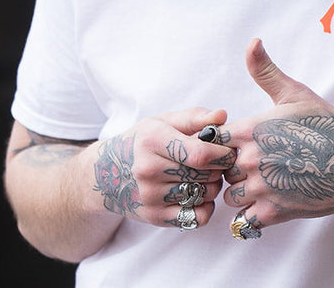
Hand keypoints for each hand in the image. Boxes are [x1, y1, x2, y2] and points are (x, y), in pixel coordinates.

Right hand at [92, 107, 235, 228]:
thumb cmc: (143, 142)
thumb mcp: (164, 122)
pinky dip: (205, 208)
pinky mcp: (153, 217)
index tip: (228, 151)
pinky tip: (199, 195)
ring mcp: (150, 196)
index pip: (200, 154)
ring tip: (205, 176)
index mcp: (153, 140)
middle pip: (204, 175)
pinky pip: (195, 218)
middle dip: (220, 169)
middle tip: (217, 163)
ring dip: (213, 187)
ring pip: (203, 195)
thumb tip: (222, 115)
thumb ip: (195, 117)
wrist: (105, 174)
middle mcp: (148, 169)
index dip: (222, 154)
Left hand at [222, 39, 333, 231]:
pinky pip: (242, 221)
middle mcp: (250, 160)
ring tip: (260, 181)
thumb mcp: (295, 93)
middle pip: (218, 168)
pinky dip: (249, 215)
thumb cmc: (325, 125)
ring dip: (239, 191)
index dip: (220, 141)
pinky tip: (265, 202)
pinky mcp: (272, 213)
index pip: (211, 138)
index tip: (234, 141)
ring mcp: (260, 188)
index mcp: (251, 130)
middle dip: (230, 166)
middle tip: (252, 162)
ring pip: (229, 195)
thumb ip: (265, 70)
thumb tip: (252, 41)